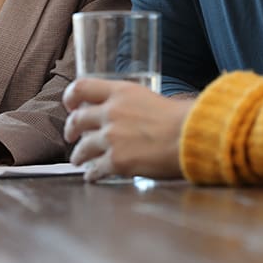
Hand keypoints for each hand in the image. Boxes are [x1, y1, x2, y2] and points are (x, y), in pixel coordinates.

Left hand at [63, 78, 192, 181]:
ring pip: (82, 147)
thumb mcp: (150, 98)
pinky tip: (93, 176)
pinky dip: (92, 173)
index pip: (82, 87)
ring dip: (78, 155)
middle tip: (71, 136)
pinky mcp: (117, 160)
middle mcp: (111, 112)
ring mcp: (112, 137)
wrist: (192, 136)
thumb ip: (130, 104)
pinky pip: (95, 169)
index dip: (71, 97)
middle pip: (77, 119)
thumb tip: (123, 115)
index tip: (70, 105)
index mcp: (121, 92)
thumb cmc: (180, 118)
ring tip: (78, 160)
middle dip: (70, 129)